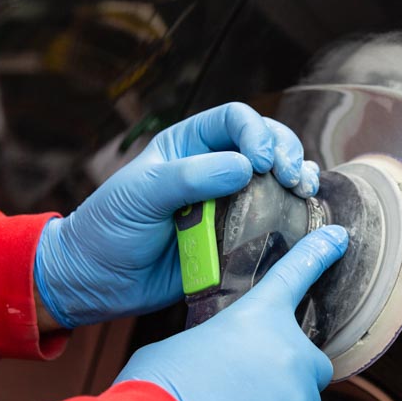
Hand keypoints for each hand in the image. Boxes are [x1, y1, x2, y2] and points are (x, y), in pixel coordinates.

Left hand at [34, 102, 321, 327]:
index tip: (261, 161)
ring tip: (303, 190)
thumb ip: (190, 177)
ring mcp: (228, 205)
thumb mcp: (141, 194)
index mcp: (189, 146)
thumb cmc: (110, 228)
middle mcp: (214, 169)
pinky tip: (303, 215)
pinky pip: (272, 223)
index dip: (255, 132)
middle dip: (285, 152)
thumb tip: (245, 167)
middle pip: (266, 144)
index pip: (233, 120)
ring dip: (298, 179)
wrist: (98, 281)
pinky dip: (293, 216)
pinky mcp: (235, 239)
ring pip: (276, 181)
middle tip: (291, 176)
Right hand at [113, 225, 348, 400]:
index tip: (337, 240)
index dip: (317, 255)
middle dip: (287, 377)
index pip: (294, 275)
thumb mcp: (179, 348)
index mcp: (257, 318)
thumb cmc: (156, 395)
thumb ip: (216, 347)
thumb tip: (218, 366)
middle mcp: (290, 353)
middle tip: (248, 396)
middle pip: (308, 364)